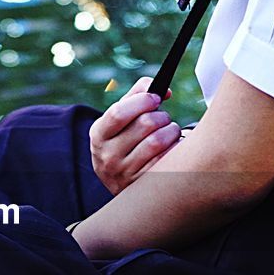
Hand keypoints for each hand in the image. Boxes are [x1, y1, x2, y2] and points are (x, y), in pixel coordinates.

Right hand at [89, 76, 180, 194]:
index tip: (156, 98)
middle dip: (161, 115)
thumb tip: (164, 91)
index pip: (118, 113)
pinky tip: (172, 144)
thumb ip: (135, 96)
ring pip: (158, 141)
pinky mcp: (142, 183)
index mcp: (98, 135)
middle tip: (164, 117)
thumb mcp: (118, 120)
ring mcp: (124, 172)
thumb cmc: (122, 140)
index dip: (142, 100)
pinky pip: (166, 158)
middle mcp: (108, 156)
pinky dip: (174, 146)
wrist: (117, 180)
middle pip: (144, 124)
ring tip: (170, 130)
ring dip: (171, 130)